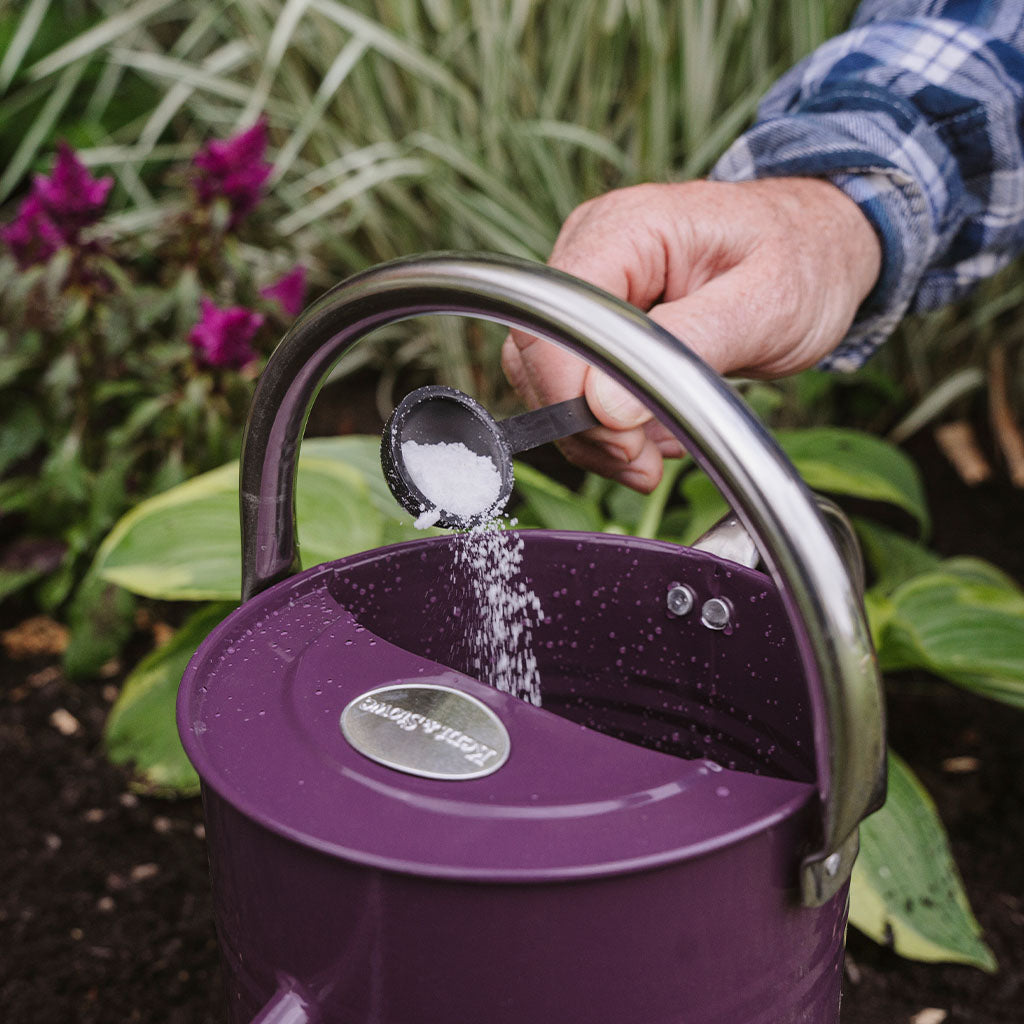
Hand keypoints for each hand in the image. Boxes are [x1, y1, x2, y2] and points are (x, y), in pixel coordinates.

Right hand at [502, 177, 880, 490]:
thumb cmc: (805, 261)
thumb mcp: (767, 303)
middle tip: (644, 462)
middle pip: (539, 352)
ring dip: (596, 434)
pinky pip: (576, 383)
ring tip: (656, 454)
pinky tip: (656, 432)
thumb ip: (687, 347)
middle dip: (585, 424)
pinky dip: (608, 425)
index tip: (625, 443)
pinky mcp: (600, 318)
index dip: (568, 392)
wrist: (822, 248)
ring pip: (550, 377)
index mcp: (628, 229)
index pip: (552, 317)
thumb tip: (605, 407)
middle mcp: (592, 249)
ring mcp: (591, 284)